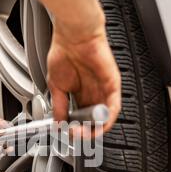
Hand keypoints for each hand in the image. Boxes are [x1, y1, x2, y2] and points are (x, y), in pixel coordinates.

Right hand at [46, 19, 120, 134]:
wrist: (71, 36)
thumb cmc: (63, 53)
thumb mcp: (56, 86)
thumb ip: (58, 107)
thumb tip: (58, 124)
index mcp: (80, 95)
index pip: (82, 119)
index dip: (75, 128)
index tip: (67, 132)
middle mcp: (93, 95)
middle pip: (94, 122)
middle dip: (85, 132)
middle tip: (74, 134)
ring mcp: (103, 91)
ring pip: (105, 118)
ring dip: (95, 129)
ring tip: (83, 132)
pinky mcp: (113, 85)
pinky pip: (114, 107)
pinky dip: (107, 119)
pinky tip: (99, 124)